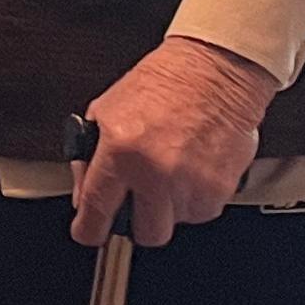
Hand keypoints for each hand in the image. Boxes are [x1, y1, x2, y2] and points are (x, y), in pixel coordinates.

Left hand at [72, 35, 276, 245]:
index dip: (88, 229)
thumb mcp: (106, 111)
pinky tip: (190, 168)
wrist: (214, 70)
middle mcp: (156, 173)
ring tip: (169, 170)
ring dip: (169, 206)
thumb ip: (90, 158)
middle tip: (138, 198)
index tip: (89, 233)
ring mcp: (190, 184)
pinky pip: (200, 212)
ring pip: (174, 223)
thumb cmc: (164, 84)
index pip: (96, 211)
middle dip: (138, 220)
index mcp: (121, 153)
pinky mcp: (220, 189)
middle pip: (144, 233)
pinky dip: (194, 198)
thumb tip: (84, 196)